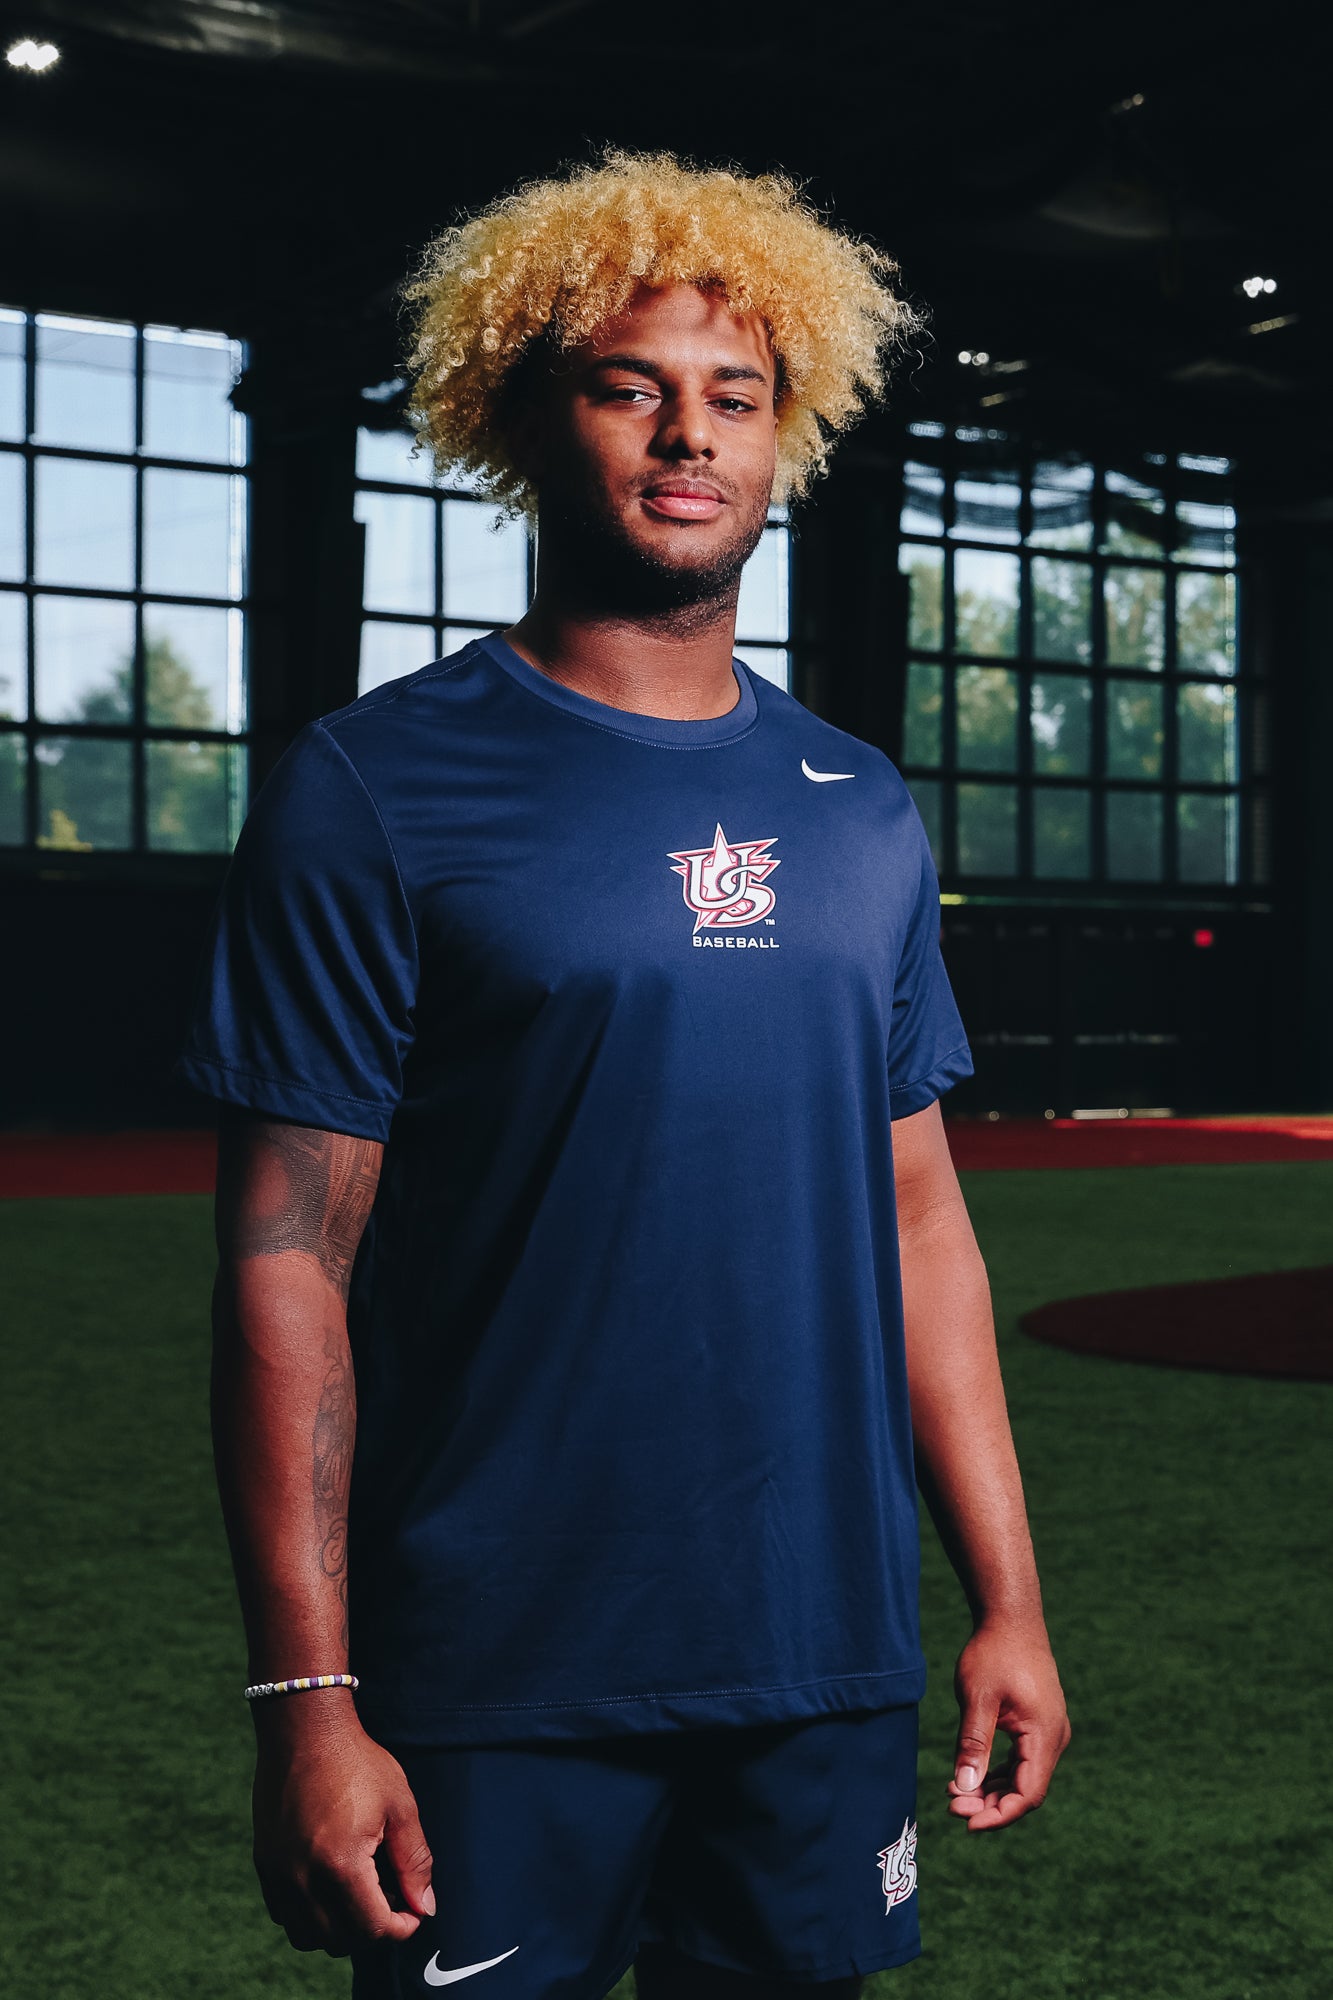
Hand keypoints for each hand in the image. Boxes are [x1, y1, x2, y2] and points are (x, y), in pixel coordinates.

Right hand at [250, 1696, 434, 1954]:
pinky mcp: (264, 1864)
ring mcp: (278, 1874)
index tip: (414, 1912)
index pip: (373, 1928)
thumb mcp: (400, 1805)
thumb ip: (415, 1861)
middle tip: (391, 1898)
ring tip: (360, 1894)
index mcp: (341, 1865)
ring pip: (308, 1936)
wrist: (303, 1730)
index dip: (402, 1927)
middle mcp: (303, 1878)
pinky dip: (309, 1915)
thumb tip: (426, 1907)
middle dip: (373, 1929)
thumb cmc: (357, 1762)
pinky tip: (329, 1884)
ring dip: (339, 1929)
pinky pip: (285, 1915)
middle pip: (341, 1940)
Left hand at [946, 1614, 1070, 1831]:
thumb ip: (973, 1743)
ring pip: (1022, 1778)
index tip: (967, 1823)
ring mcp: (1048, 1733)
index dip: (999, 1815)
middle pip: (1025, 1790)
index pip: (1028, 1793)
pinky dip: (996, 1774)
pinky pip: (1021, 1762)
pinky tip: (969, 1777)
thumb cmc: (994, 1652)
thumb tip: (964, 1788)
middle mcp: (1054, 1739)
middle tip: (951, 1805)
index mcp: (1045, 1734)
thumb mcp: (977, 1697)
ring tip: (954, 1794)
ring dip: (991, 1791)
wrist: (1012, 1619)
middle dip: (989, 1805)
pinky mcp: (1038, 1727)